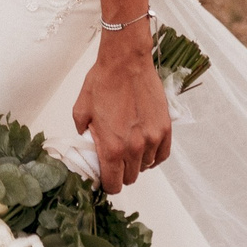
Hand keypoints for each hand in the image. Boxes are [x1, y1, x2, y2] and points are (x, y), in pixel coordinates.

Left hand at [71, 35, 170, 193]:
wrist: (125, 62)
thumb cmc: (102, 82)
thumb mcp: (81, 111)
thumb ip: (83, 135)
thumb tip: (88, 145)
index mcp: (112, 147)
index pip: (113, 184)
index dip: (108, 184)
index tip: (105, 179)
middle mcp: (134, 148)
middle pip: (130, 177)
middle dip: (120, 172)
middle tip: (114, 159)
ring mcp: (152, 139)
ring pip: (145, 166)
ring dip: (136, 162)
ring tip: (128, 146)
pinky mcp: (165, 128)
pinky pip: (162, 155)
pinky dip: (153, 156)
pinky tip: (145, 149)